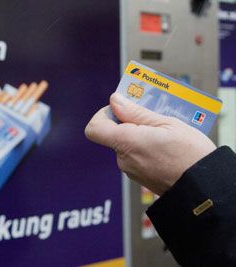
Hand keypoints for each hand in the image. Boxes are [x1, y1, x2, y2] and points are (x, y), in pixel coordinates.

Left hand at [85, 93, 215, 194]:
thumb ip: (136, 113)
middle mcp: (124, 159)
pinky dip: (145, 146)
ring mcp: (131, 170)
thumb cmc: (190, 156)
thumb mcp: (167, 124)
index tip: (122, 108)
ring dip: (140, 134)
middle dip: (129, 122)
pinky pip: (136, 155)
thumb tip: (115, 101)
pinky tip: (164, 145)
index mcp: (126, 143)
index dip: (103, 114)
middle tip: (151, 115)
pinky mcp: (139, 177)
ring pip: (126, 144)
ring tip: (164, 131)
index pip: (94, 128)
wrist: (204, 189)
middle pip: (113, 133)